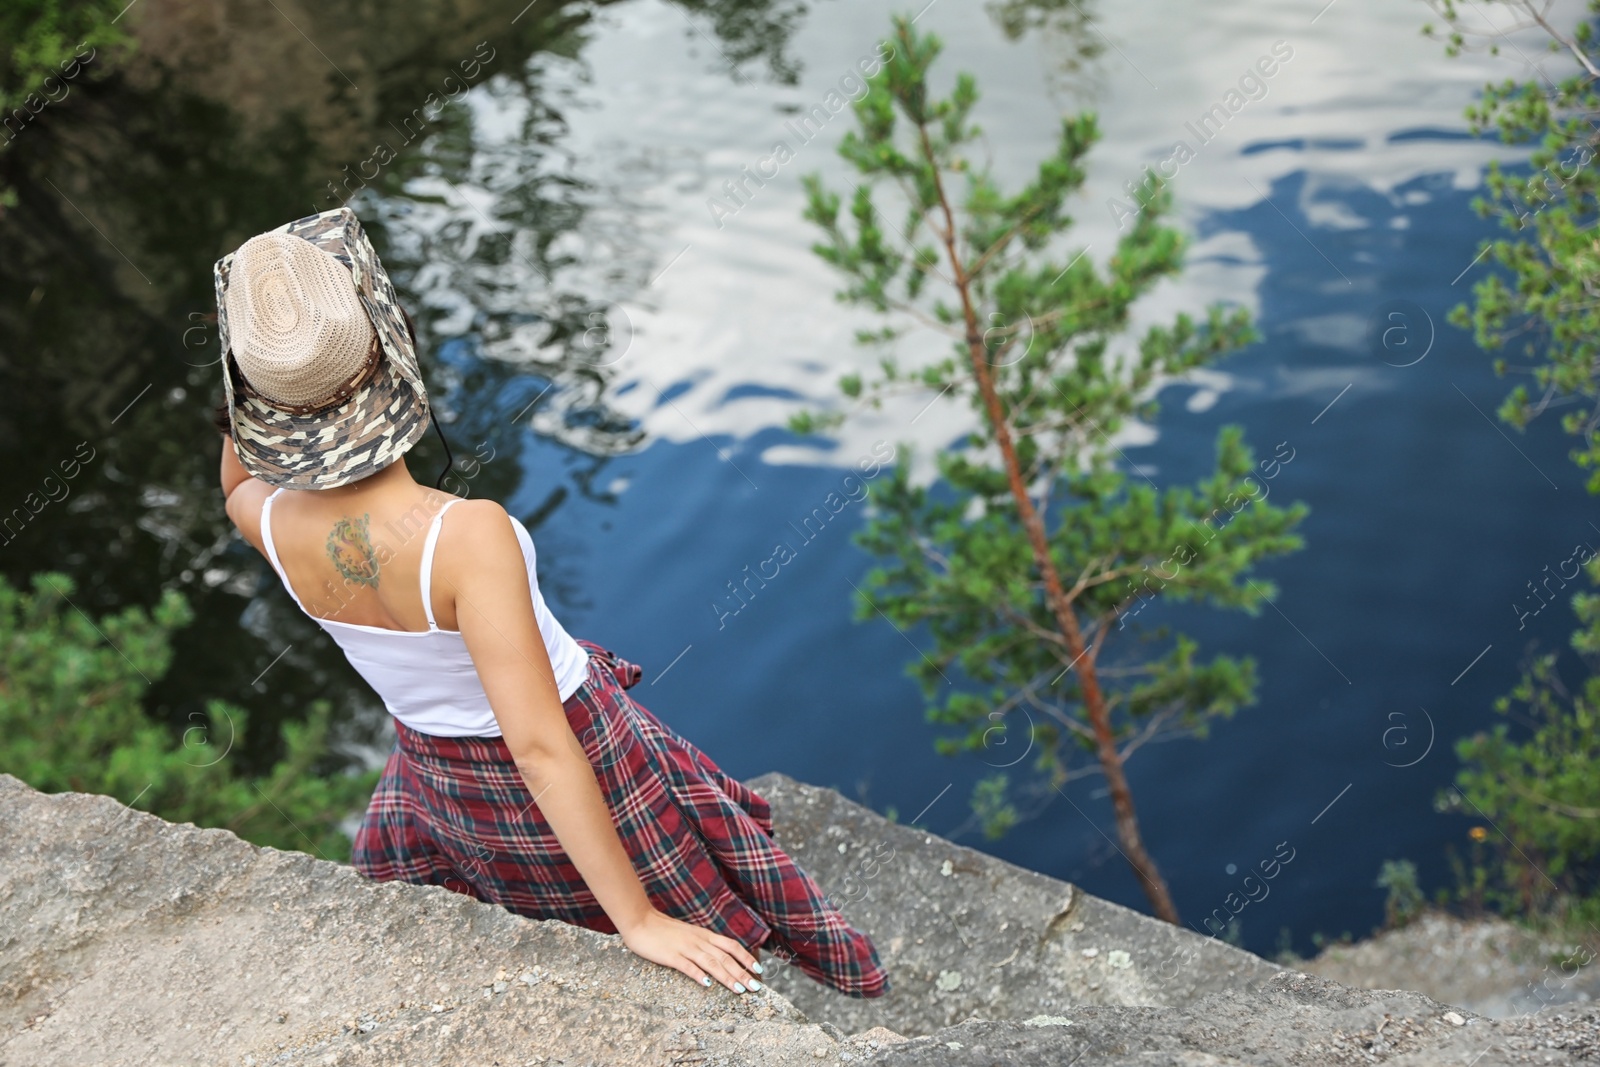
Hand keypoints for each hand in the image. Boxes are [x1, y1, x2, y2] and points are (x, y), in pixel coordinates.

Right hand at [618, 908, 764, 993]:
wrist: (641, 920)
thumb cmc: (663, 929)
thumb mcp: (688, 933)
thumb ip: (702, 943)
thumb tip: (718, 955)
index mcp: (704, 935)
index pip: (731, 946)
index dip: (746, 957)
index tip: (759, 970)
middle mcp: (699, 940)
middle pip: (725, 957)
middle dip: (742, 973)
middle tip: (755, 987)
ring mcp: (685, 947)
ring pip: (711, 963)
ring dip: (727, 977)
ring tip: (739, 989)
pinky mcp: (671, 955)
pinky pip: (687, 966)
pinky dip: (698, 975)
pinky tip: (707, 985)